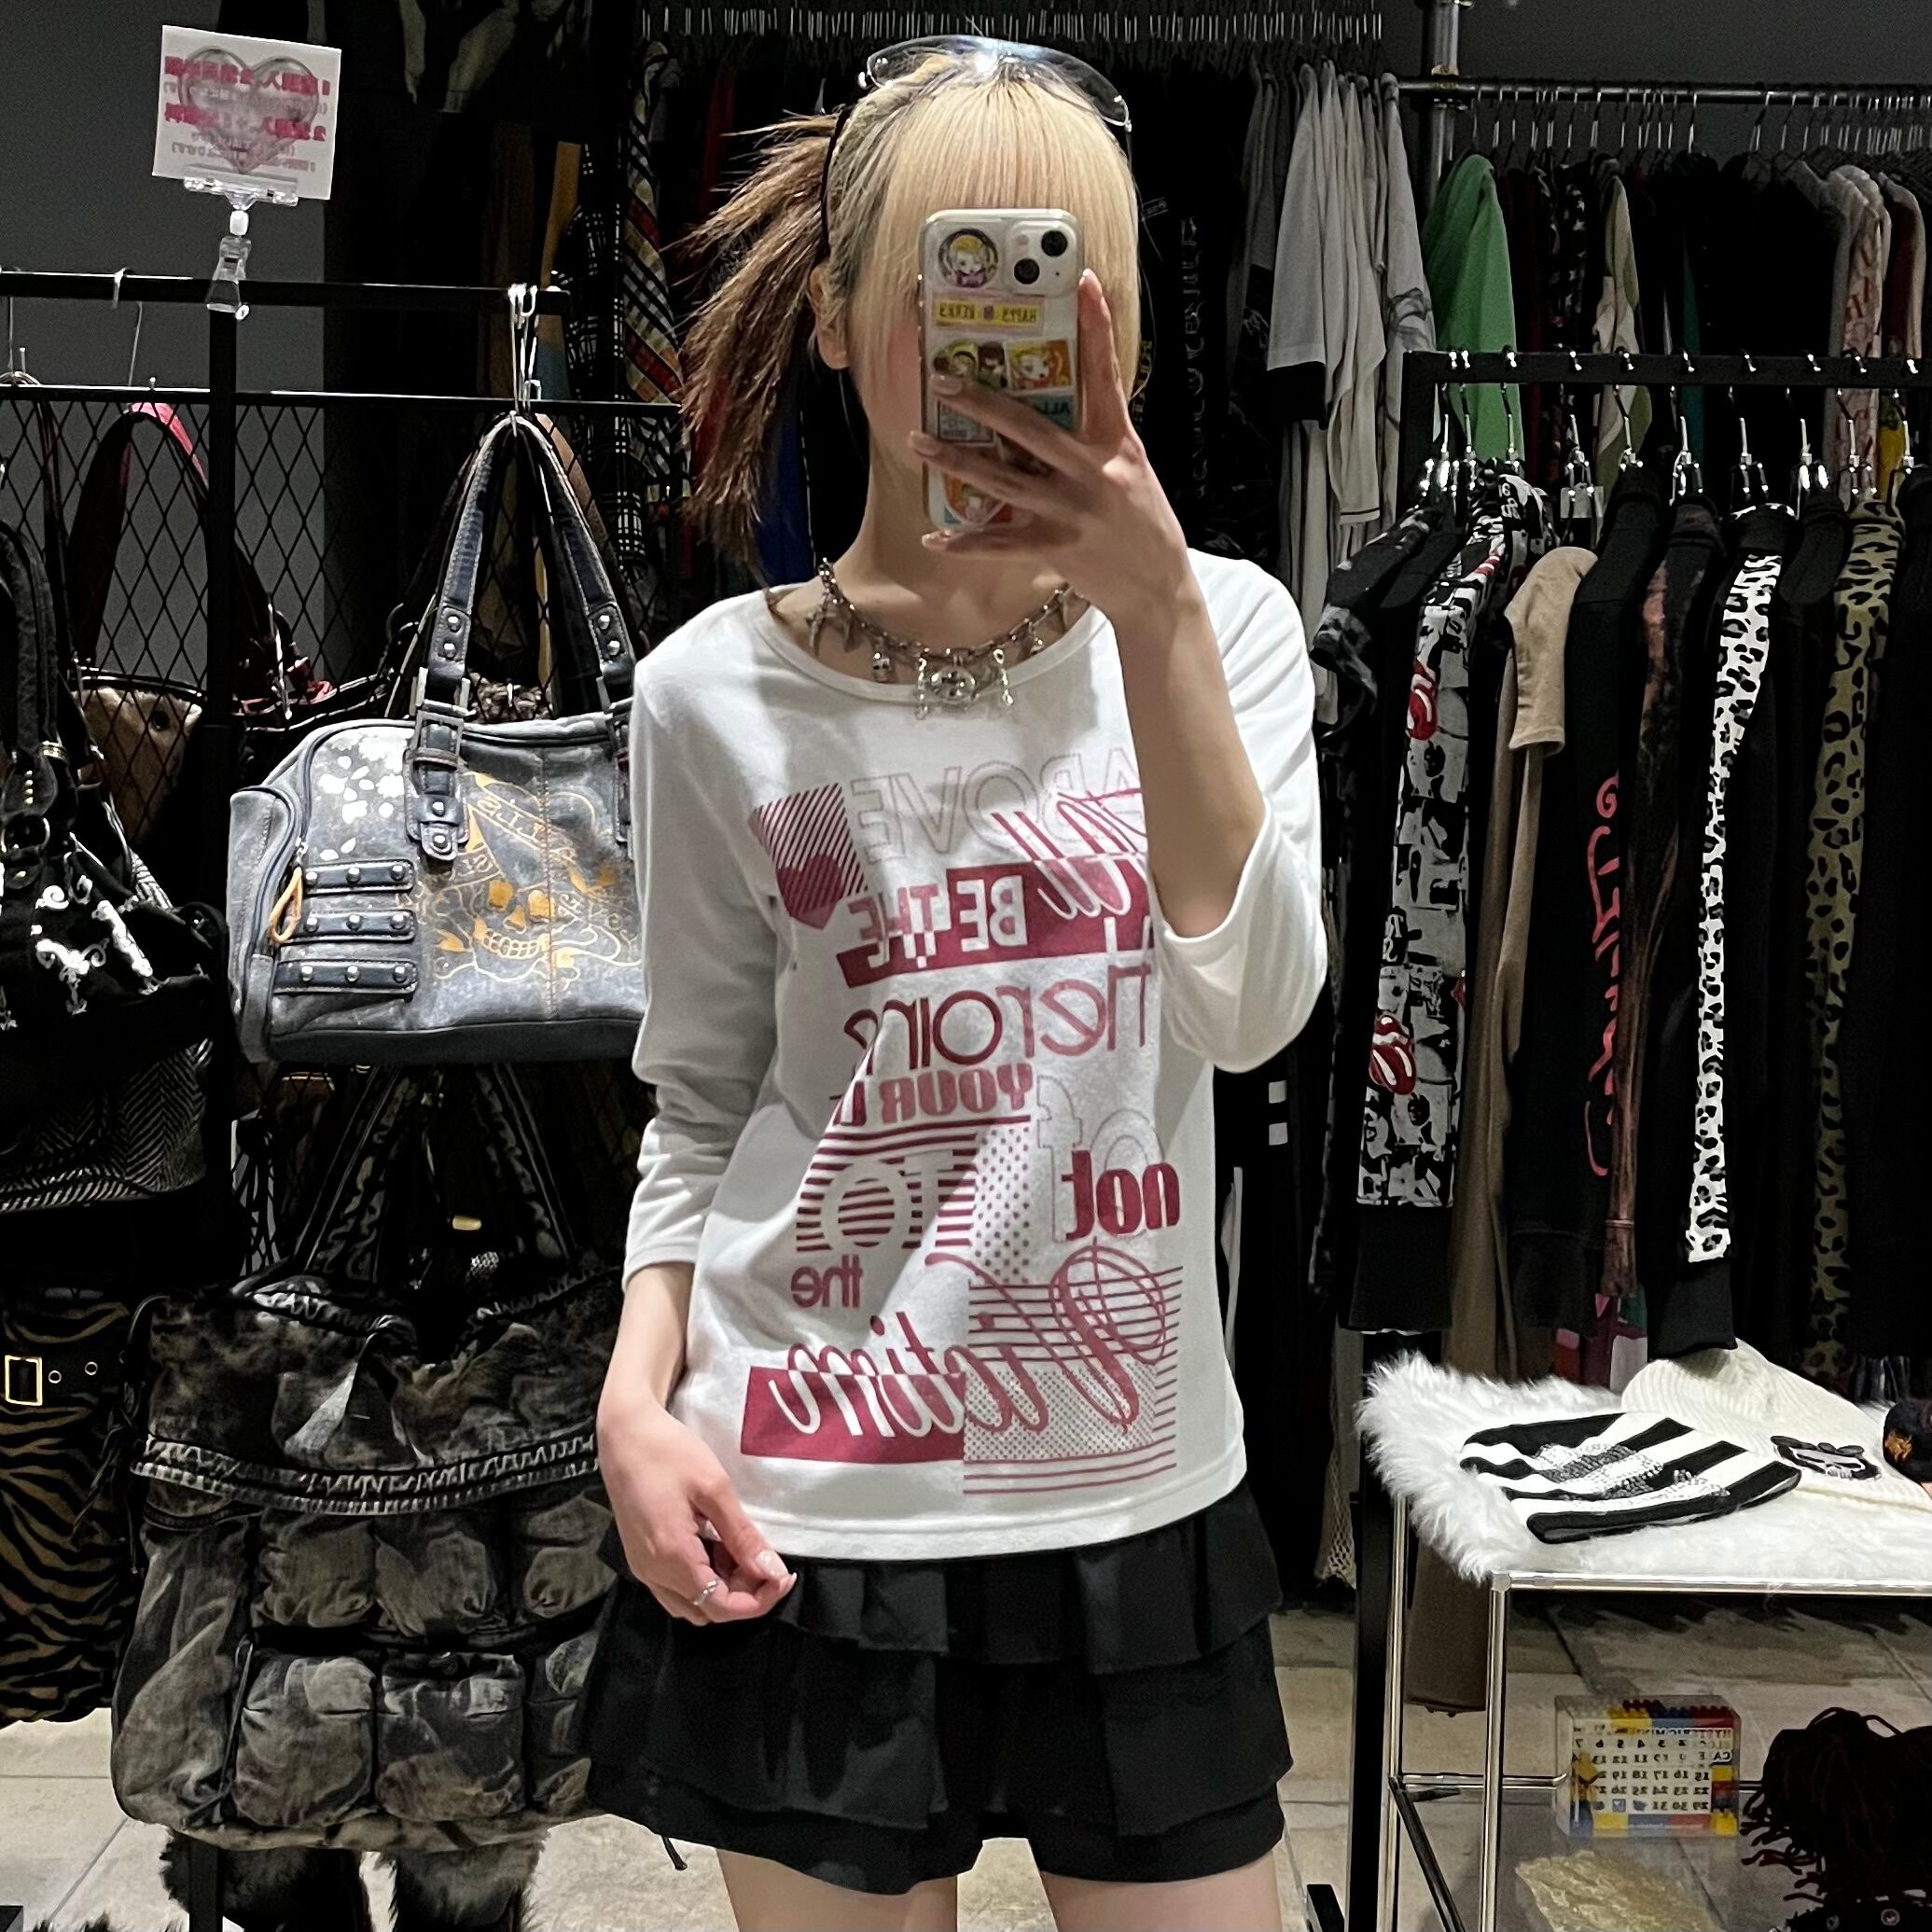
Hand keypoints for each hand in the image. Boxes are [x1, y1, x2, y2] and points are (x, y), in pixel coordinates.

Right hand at [598, 1391, 794, 1625]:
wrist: (624, 1433)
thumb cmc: (669, 1452)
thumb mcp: (714, 1489)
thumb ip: (743, 1536)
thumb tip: (773, 1572)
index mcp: (672, 1557)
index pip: (722, 1606)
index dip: (759, 1600)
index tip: (784, 1576)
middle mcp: (653, 1573)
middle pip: (707, 1610)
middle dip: (744, 1594)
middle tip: (766, 1560)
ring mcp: (643, 1568)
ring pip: (690, 1603)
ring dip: (723, 1589)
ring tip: (742, 1551)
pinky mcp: (640, 1558)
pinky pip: (675, 1588)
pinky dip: (702, 1580)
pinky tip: (717, 1548)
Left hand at [910, 271, 1192, 621]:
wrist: (1158, 587)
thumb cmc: (1143, 523)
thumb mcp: (1132, 469)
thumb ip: (1096, 439)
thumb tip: (1049, 409)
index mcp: (1117, 444)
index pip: (1105, 376)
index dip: (1096, 327)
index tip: (1082, 282)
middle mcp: (1094, 473)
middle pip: (1029, 429)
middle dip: (983, 403)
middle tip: (943, 380)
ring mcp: (1073, 512)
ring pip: (1004, 481)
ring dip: (957, 461)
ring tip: (920, 441)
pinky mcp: (1058, 549)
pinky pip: (1001, 544)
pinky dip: (966, 543)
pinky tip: (935, 537)